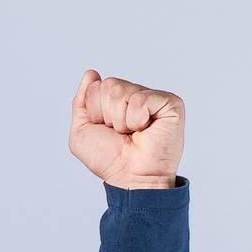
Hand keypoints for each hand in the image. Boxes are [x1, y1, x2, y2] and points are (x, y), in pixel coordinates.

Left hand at [69, 69, 185, 189]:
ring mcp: (153, 98)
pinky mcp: (170, 103)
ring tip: (133, 133)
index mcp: (117, 100)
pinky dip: (137, 120)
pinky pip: (141, 99)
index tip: (107, 130)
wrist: (130, 178)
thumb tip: (91, 73)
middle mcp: (135, 95)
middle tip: (122, 133)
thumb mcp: (82, 131)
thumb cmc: (110, 160)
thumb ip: (81, 101)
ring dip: (121, 120)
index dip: (95, 112)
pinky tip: (146, 130)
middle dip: (107, 115)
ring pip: (122, 91)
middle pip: (108, 85)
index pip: (96, 87)